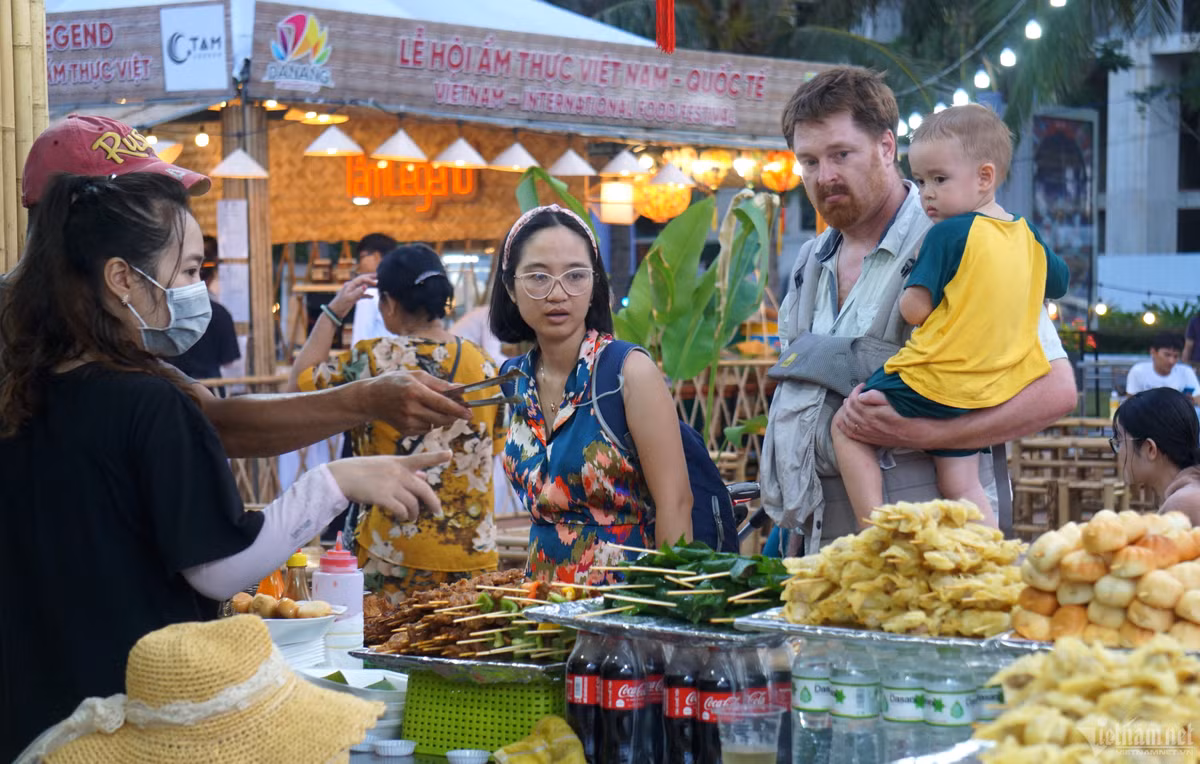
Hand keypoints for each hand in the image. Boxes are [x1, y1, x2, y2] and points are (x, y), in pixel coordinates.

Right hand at [327, 451, 450, 521]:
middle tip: (437, 511)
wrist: (340, 476)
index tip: (449, 454)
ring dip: (414, 513)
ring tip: (411, 517)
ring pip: (413, 503)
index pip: (421, 458)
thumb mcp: (384, 465)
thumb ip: (404, 471)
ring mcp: (391, 484)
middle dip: (433, 502)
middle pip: (423, 489)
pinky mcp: (383, 497)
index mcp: (398, 462)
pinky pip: (401, 510)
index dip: (436, 457)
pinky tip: (401, 518)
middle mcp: (398, 472)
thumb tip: (423, 476)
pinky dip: (403, 516)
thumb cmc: (361, 471)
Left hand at [328, 273, 376, 316]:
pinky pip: (362, 294)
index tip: (377, 282)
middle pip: (362, 280)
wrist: (335, 312)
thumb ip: (358, 292)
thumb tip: (366, 286)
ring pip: (363, 286)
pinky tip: (372, 297)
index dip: (369, 279)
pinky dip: (367, 295)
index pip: (361, 279)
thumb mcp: (350, 298)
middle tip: (379, 276)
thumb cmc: (341, 304)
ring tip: (377, 285)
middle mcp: (351, 287)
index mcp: (350, 285)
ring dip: (370, 285)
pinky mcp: (353, 297)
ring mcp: (352, 292)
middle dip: (370, 278)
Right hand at [361, 370, 471, 435]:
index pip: (442, 404)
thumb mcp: (417, 376)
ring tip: (430, 406)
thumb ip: (440, 383)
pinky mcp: (405, 431)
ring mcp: (407, 422)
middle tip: (458, 410)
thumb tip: (461, 388)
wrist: (371, 398)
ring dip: (440, 418)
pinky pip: (426, 430)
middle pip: (442, 418)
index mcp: (415, 391)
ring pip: (436, 425)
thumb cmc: (396, 382)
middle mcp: (411, 408)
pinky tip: (418, 414)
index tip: (470, 413)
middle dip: (453, 416)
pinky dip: (428, 423)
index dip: (458, 410)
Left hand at [836, 383, 932, 448]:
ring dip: (845, 412)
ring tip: (848, 403)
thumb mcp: (897, 403)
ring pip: (849, 423)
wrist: (923, 434)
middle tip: (855, 392)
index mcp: (874, 414)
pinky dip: (845, 426)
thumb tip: (862, 395)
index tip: (862, 385)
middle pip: (850, 411)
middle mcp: (869, 426)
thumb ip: (878, 398)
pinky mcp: (873, 440)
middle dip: (850, 400)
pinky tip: (844, 421)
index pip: (856, 400)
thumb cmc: (912, 415)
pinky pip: (853, 434)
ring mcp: (870, 434)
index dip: (856, 390)